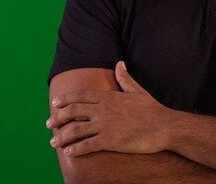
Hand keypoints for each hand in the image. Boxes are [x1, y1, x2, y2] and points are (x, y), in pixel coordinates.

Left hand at [46, 61, 170, 156]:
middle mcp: (104, 110)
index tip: (55, 104)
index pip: (81, 96)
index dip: (65, 100)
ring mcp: (106, 125)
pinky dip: (76, 149)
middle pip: (73, 111)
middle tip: (49, 124)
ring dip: (62, 137)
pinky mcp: (110, 140)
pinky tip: (69, 152)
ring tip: (54, 142)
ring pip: (76, 130)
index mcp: (109, 97)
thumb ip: (125, 78)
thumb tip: (120, 63)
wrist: (165, 126)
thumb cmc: (153, 109)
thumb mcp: (138, 91)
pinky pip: (87, 145)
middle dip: (58, 118)